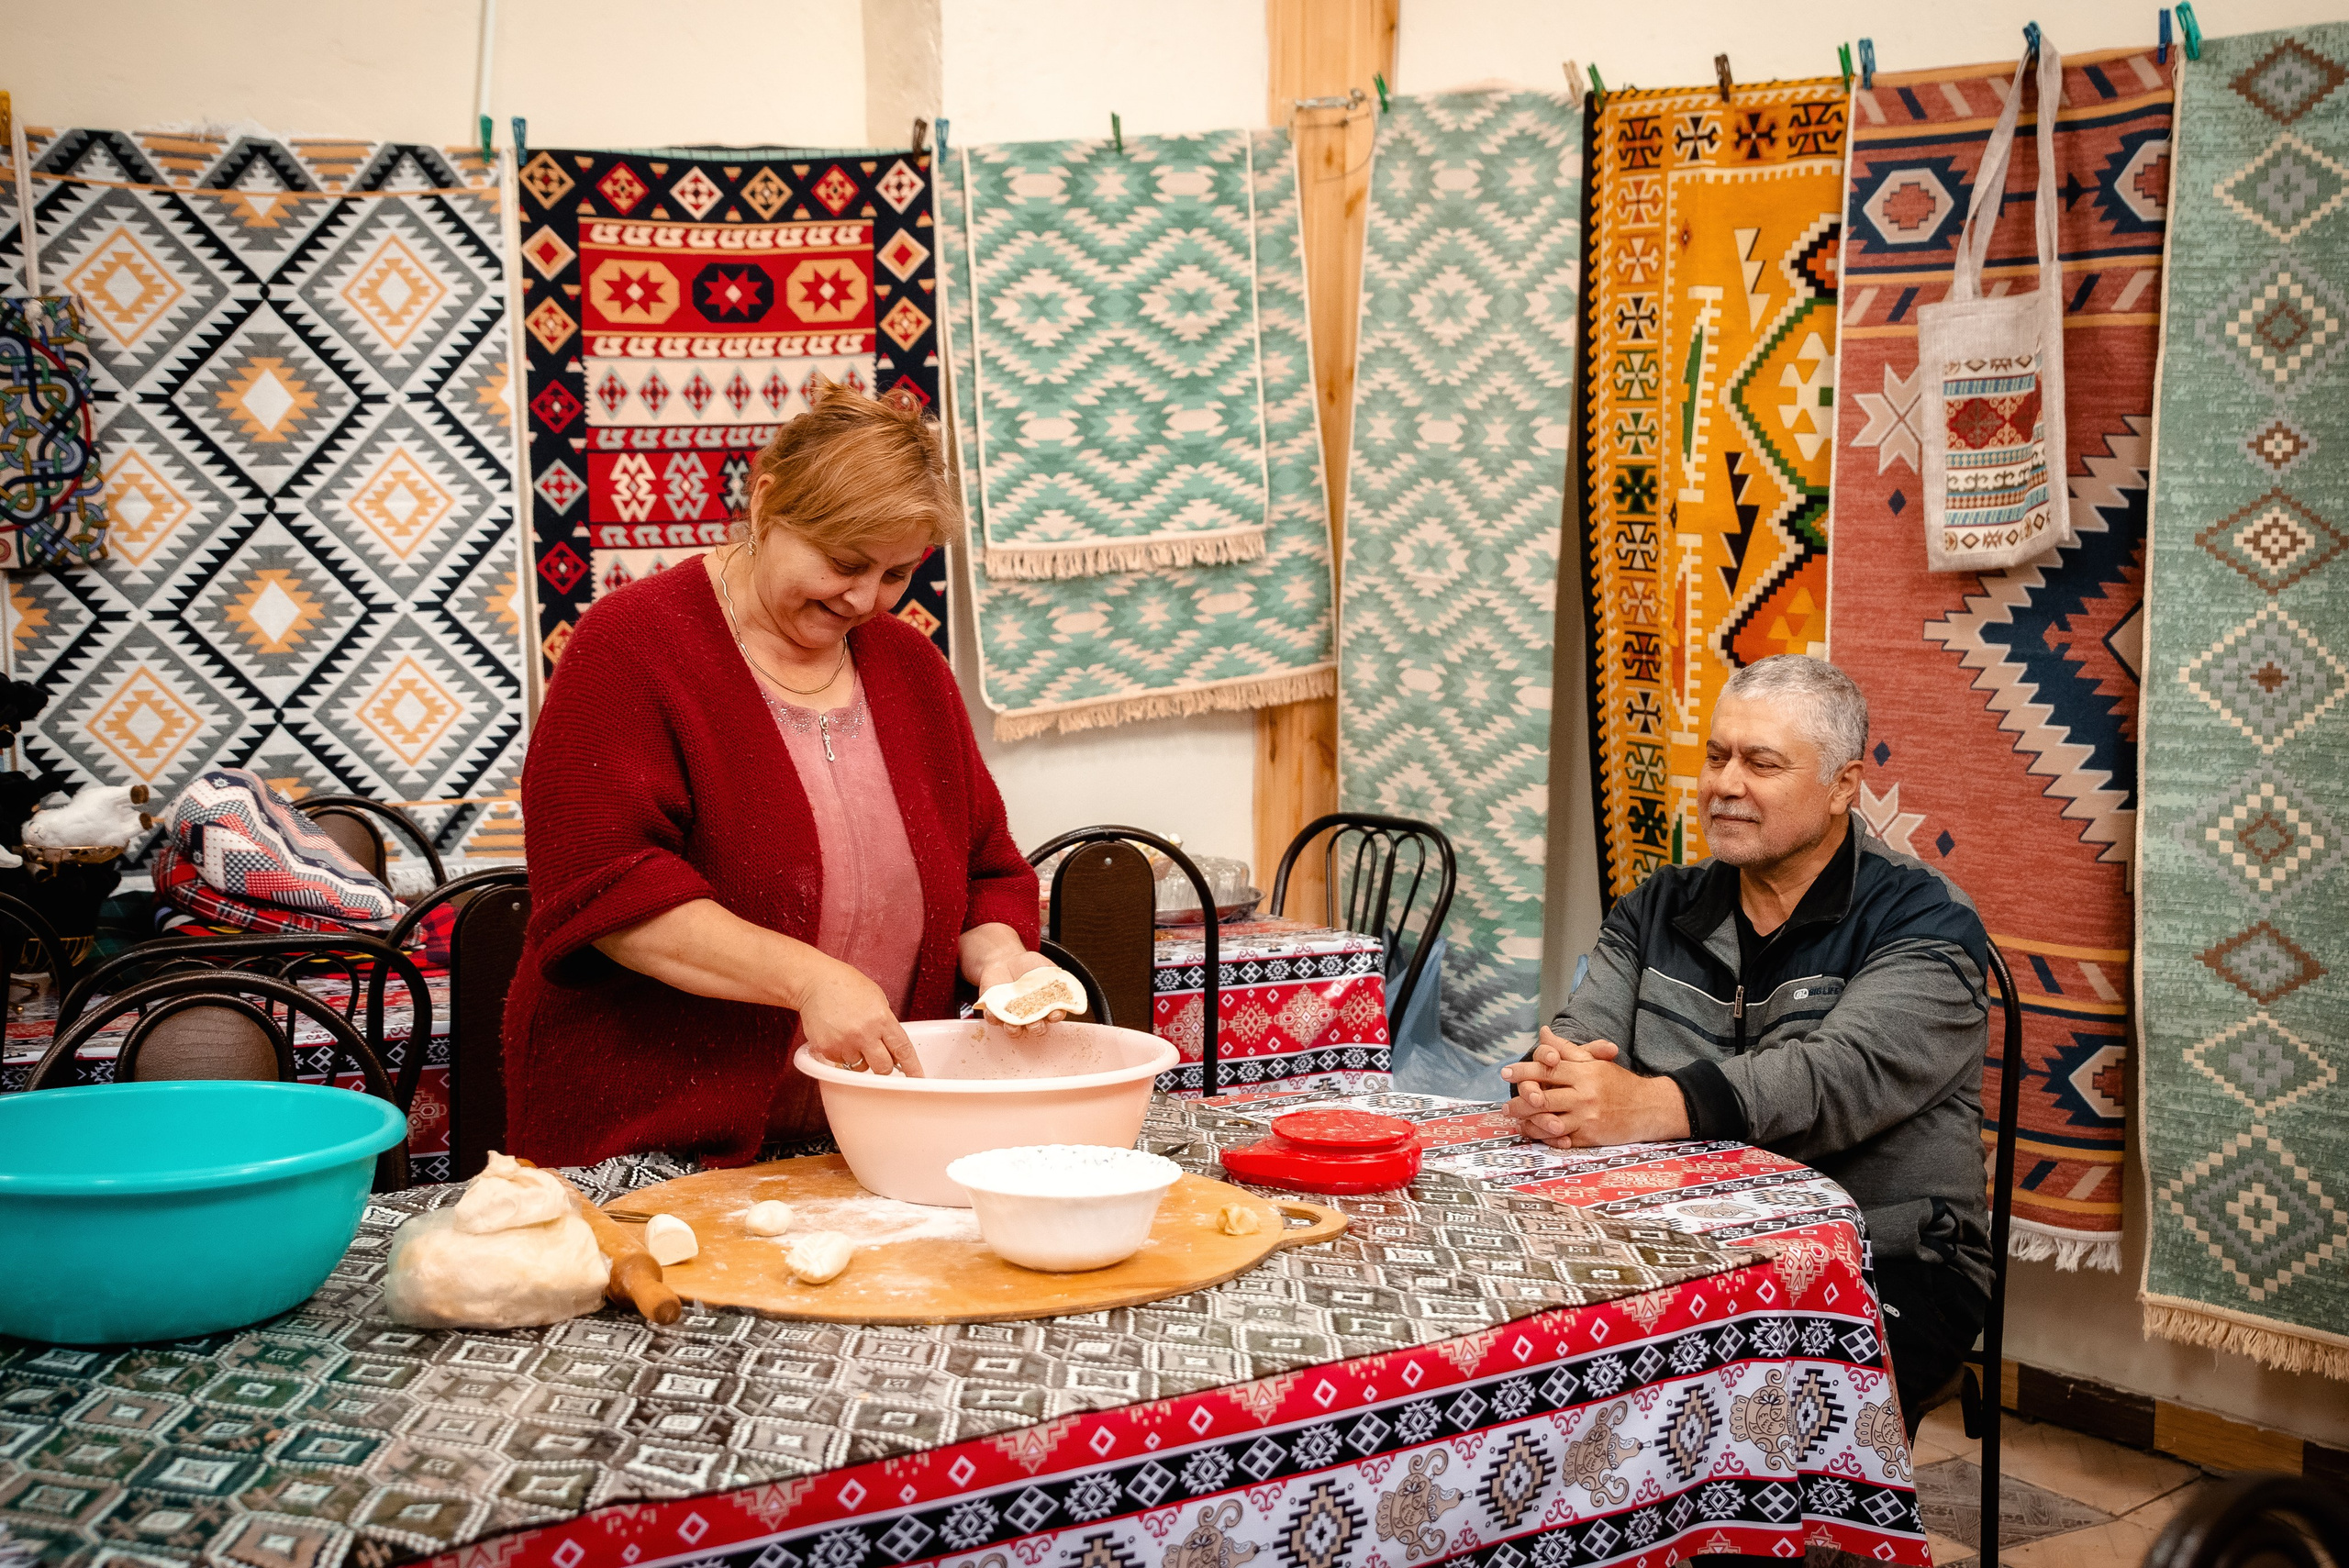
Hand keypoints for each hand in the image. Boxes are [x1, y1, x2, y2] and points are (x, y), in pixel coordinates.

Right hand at [796, 956, 921, 1075]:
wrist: (815, 982)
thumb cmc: (847, 986)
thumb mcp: (877, 999)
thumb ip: (886, 1024)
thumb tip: (893, 1049)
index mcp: (881, 1019)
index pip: (903, 1050)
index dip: (913, 1068)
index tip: (918, 1079)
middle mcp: (864, 1034)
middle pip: (882, 1068)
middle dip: (883, 1066)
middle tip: (878, 1055)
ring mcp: (844, 1043)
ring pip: (859, 1067)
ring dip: (859, 1058)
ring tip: (851, 1036)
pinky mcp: (826, 1049)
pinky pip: (840, 1062)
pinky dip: (841, 1053)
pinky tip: (838, 1035)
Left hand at [975, 948, 1067, 1036]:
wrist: (1005, 960)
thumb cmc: (1028, 966)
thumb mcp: (1046, 968)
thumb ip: (1058, 978)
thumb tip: (1070, 988)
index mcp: (1046, 1005)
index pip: (1054, 1015)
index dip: (1055, 1016)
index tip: (1054, 1013)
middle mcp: (1031, 1015)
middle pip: (1036, 1027)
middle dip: (1036, 1027)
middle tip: (1034, 1023)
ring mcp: (1013, 1015)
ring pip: (1014, 1029)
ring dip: (1014, 1030)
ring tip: (1012, 1025)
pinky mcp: (996, 1013)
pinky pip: (993, 1019)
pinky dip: (992, 1017)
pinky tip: (992, 1012)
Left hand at [1497, 1027, 1683, 1145]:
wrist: (1649, 1108)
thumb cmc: (1619, 1083)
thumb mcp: (1595, 1061)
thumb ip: (1567, 1048)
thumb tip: (1543, 1032)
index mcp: (1584, 1072)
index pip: (1547, 1069)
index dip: (1523, 1071)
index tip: (1506, 1072)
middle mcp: (1583, 1094)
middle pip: (1542, 1097)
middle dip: (1519, 1101)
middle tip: (1505, 1106)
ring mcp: (1586, 1117)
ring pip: (1548, 1121)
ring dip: (1528, 1122)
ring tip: (1516, 1121)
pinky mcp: (1590, 1137)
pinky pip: (1561, 1139)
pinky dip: (1546, 1137)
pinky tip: (1536, 1134)